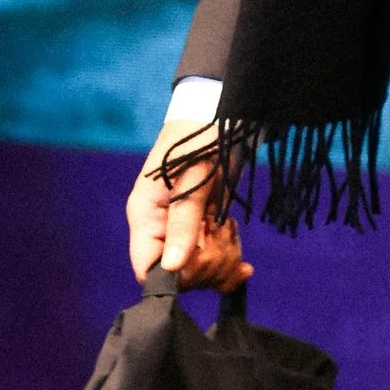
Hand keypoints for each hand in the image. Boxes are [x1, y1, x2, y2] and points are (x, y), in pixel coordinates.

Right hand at [126, 110, 252, 293]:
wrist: (222, 114)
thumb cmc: (202, 136)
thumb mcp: (194, 177)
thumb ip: (184, 222)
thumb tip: (172, 268)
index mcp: (146, 216)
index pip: (148, 269)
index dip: (178, 274)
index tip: (203, 254)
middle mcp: (160, 230)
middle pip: (180, 275)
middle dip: (208, 263)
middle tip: (221, 230)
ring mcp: (184, 233)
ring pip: (201, 273)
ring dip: (223, 259)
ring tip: (230, 229)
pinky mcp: (204, 233)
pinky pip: (215, 266)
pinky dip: (231, 264)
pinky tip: (243, 260)